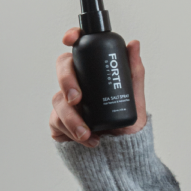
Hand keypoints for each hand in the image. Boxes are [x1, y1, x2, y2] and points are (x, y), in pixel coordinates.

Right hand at [49, 28, 146, 146]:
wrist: (122, 153)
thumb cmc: (127, 124)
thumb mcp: (135, 97)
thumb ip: (134, 71)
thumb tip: (134, 44)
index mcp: (93, 73)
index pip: (79, 49)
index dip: (72, 38)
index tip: (70, 40)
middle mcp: (77, 85)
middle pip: (63, 70)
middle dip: (66, 82)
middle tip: (77, 99)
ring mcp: (67, 104)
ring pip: (58, 101)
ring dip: (71, 118)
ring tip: (87, 133)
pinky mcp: (59, 124)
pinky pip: (56, 123)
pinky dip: (70, 133)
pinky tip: (87, 140)